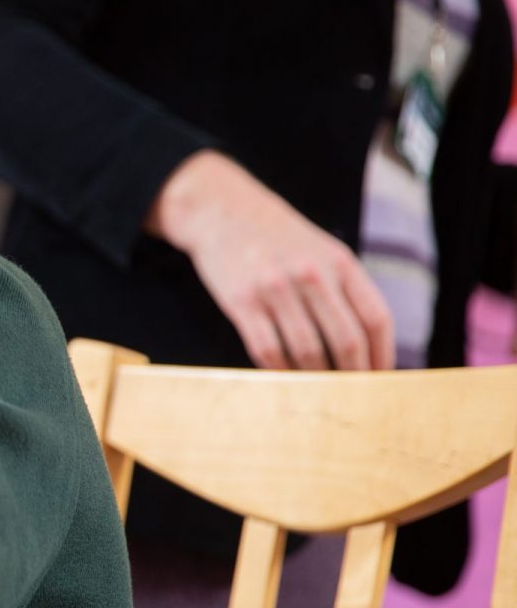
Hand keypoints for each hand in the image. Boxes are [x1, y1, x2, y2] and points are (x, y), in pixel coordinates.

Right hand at [148, 151, 394, 370]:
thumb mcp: (324, 252)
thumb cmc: (280, 241)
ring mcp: (274, 287)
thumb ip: (346, 292)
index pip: (376, 319)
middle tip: (352, 396)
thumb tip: (369, 350)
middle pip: (346, 341)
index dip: (383, 356)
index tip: (381, 380)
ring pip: (307, 351)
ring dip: (317, 379)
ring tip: (319, 392)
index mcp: (340, 262)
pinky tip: (286, 378)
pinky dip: (280, 372)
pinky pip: (267, 350)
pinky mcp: (241, 301)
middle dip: (353, 376)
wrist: (223, 211)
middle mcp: (311, 273)